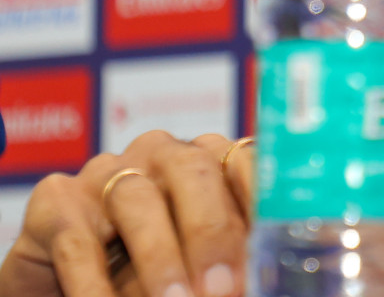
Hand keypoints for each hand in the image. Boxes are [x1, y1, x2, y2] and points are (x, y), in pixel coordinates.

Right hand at [0, 132, 253, 296]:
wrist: (63, 281)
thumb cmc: (148, 272)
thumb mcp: (197, 265)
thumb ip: (229, 263)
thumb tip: (259, 286)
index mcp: (209, 159)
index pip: (245, 160)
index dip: (260, 202)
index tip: (272, 248)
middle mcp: (161, 154)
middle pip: (193, 173)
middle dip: (211, 233)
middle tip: (223, 288)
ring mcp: (106, 171)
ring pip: (137, 201)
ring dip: (159, 258)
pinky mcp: (57, 201)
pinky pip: (78, 240)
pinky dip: (95, 283)